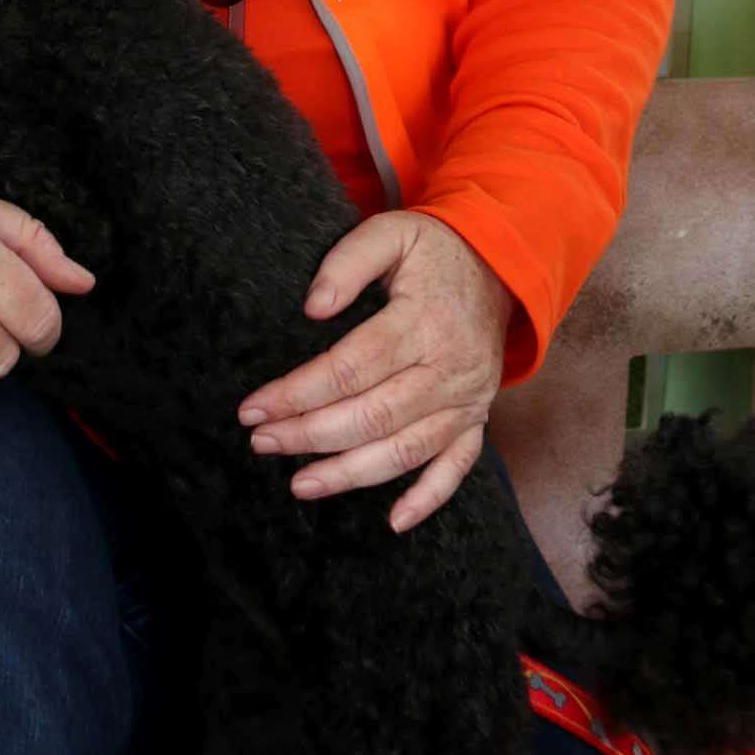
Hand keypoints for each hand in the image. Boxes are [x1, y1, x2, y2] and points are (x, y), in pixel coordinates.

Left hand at [235, 212, 511, 533]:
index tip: (253, 408)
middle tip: (262, 443)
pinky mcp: (476, 418)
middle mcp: (448, 368)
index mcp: (423, 321)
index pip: (350, 367)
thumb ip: (348, 262)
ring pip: (405, 450)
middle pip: (372, 415)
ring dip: (350, 473)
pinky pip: (456, 467)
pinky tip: (393, 522)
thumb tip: (313, 307)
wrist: (500, 265)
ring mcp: (466, 400)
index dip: (298, 392)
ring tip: (300, 484)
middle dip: (309, 435)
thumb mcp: (391, 232)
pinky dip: (428, 498)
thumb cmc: (434, 250)